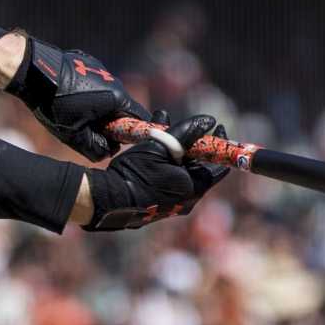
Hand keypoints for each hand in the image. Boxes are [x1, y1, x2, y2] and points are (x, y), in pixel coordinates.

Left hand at [5, 36, 151, 161]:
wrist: (33, 71)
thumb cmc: (54, 103)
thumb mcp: (74, 135)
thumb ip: (95, 148)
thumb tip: (106, 152)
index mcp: (116, 97)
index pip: (138, 118)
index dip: (129, 133)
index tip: (114, 139)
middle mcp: (113, 80)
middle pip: (122, 107)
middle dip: (110, 121)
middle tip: (90, 129)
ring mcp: (100, 69)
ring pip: (107, 94)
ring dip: (98, 107)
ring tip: (74, 112)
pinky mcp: (87, 62)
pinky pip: (94, 82)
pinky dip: (87, 92)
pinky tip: (67, 96)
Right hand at [82, 114, 230, 230]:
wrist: (106, 200)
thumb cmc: (136, 173)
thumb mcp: (161, 146)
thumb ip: (185, 132)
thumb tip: (208, 120)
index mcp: (193, 189)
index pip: (218, 166)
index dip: (218, 145)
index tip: (216, 127)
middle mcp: (186, 200)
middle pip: (196, 166)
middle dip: (189, 141)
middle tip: (182, 124)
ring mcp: (170, 204)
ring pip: (179, 169)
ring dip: (173, 147)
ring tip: (160, 123)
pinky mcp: (155, 203)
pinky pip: (166, 178)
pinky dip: (163, 160)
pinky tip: (150, 143)